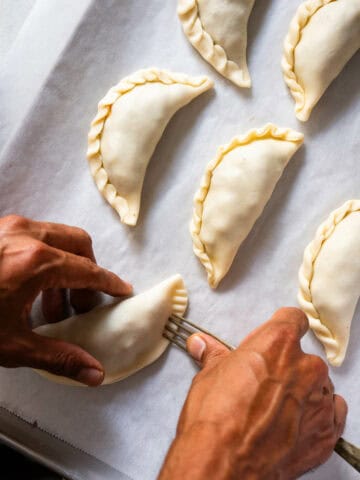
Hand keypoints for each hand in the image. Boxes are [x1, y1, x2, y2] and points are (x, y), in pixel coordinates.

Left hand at [0, 215, 131, 385]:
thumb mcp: (11, 344)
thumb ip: (58, 356)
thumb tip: (93, 372)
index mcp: (36, 262)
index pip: (89, 271)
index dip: (109, 283)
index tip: (122, 290)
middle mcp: (26, 235)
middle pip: (79, 244)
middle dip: (89, 272)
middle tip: (83, 304)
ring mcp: (8, 228)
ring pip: (57, 237)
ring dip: (66, 266)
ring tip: (53, 304)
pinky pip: (35, 236)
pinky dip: (45, 258)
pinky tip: (30, 290)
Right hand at [159, 308, 346, 479]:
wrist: (224, 465)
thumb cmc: (216, 418)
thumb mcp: (209, 376)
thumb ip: (214, 355)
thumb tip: (202, 344)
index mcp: (278, 343)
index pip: (292, 319)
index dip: (281, 327)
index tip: (273, 338)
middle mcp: (306, 367)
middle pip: (303, 356)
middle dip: (285, 366)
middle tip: (263, 383)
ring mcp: (320, 400)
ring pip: (317, 385)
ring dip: (301, 392)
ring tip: (274, 410)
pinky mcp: (327, 432)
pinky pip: (331, 413)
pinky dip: (315, 416)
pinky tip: (293, 424)